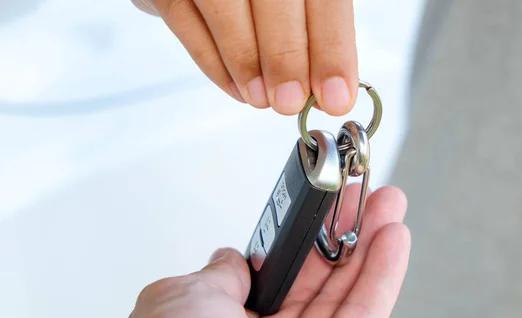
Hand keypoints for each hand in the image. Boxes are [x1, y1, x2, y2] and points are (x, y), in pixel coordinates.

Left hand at [101, 185, 409, 317]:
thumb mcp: (182, 299)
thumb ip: (220, 274)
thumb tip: (233, 258)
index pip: (269, 269)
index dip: (295, 236)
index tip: (314, 205)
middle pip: (311, 276)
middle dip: (338, 230)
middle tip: (360, 194)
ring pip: (342, 293)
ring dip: (368, 243)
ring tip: (385, 204)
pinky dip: (382, 278)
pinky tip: (392, 240)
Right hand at [131, 0, 358, 115]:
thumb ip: (310, 29)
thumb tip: (328, 91)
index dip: (330, 48)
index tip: (335, 96)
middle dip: (286, 59)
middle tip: (291, 102)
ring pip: (224, 8)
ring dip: (246, 63)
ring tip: (262, 99)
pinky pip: (183, 19)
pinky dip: (211, 61)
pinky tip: (236, 88)